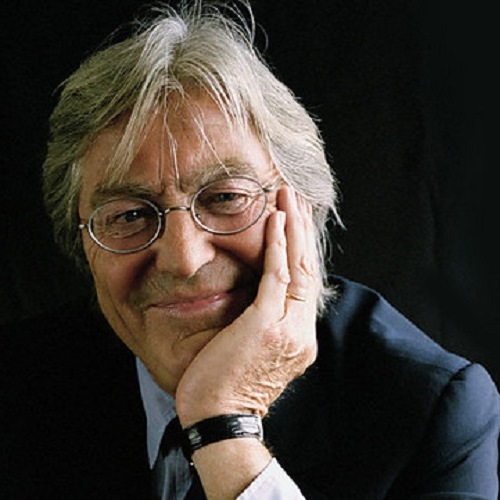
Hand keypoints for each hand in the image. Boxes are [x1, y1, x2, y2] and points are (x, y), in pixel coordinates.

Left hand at [175, 186, 319, 426]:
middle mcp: (302, 330)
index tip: (296, 223)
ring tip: (288, 196)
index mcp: (299, 337)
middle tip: (297, 198)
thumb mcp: (255, 353)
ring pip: (298, 267)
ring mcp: (289, 327)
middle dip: (303, 230)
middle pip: (308, 269)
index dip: (302, 251)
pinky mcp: (267, 324)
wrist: (219, 420)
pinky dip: (278, 245)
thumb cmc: (227, 387)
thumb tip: (260, 302)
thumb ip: (266, 326)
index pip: (305, 285)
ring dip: (293, 227)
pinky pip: (277, 275)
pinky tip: (276, 219)